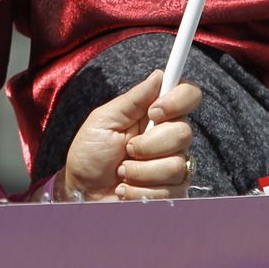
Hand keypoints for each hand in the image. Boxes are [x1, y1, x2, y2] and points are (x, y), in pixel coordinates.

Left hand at [62, 70, 200, 200]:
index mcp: (154, 115)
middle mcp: (168, 138)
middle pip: (184, 133)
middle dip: (148, 145)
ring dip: (140, 171)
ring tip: (121, 172)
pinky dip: (141, 191)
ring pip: (175, 165)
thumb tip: (159, 74)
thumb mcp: (104, 121)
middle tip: (126, 150)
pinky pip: (171, 190)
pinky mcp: (172, 192)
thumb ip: (133, 100)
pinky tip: (126, 189)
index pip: (187, 96)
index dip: (178, 100)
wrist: (82, 193)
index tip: (154, 111)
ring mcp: (172, 166)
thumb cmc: (89, 155)